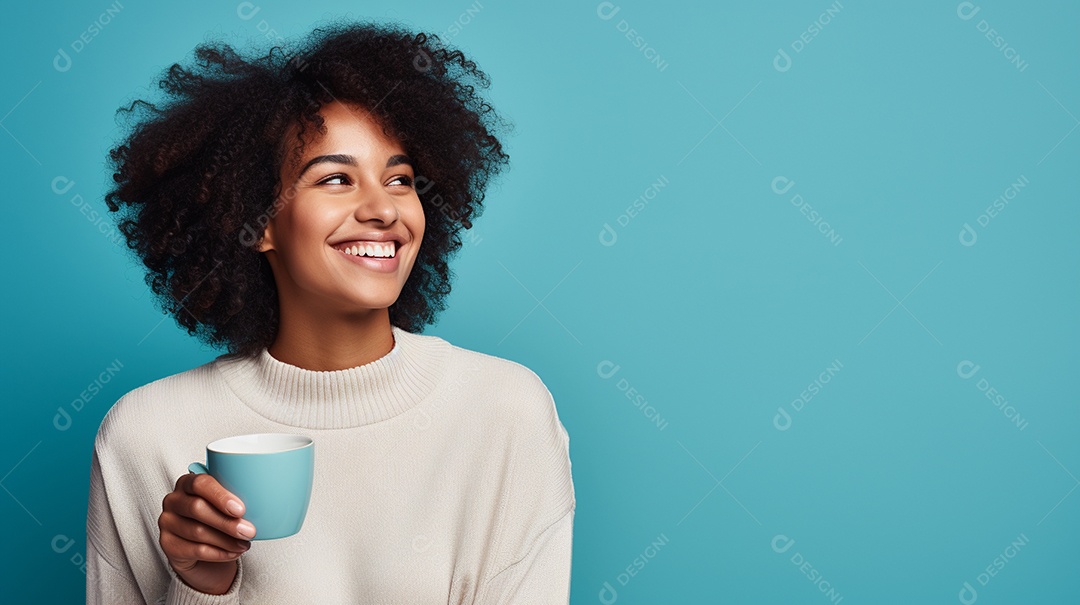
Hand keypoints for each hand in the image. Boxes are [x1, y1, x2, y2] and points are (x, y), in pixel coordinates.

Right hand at [158, 472, 256, 594]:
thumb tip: (272, 492)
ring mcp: (167, 523)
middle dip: (227, 522)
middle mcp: (173, 500)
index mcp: (188, 482)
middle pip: (197, 509)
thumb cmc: (219, 517)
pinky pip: (195, 550)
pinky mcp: (168, 545)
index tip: (241, 509)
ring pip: (197, 532)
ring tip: (245, 544)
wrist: (203, 549)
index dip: (220, 496)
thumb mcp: (229, 502)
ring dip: (226, 540)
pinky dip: (219, 553)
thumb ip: (240, 494)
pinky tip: (233, 552)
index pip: (200, 483)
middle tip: (250, 531)